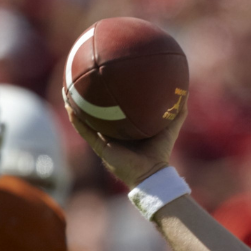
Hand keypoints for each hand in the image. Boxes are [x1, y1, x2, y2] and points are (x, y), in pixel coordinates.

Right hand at [62, 89, 185, 187]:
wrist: (151, 173)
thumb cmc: (160, 151)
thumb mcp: (170, 127)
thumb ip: (177, 112)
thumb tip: (185, 92)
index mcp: (124, 128)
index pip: (113, 109)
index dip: (108, 95)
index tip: (104, 78)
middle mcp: (111, 133)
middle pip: (95, 112)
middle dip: (87, 97)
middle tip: (80, 79)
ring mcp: (103, 140)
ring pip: (84, 120)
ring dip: (74, 106)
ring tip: (66, 89)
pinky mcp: (100, 147)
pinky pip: (84, 131)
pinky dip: (76, 119)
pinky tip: (69, 105)